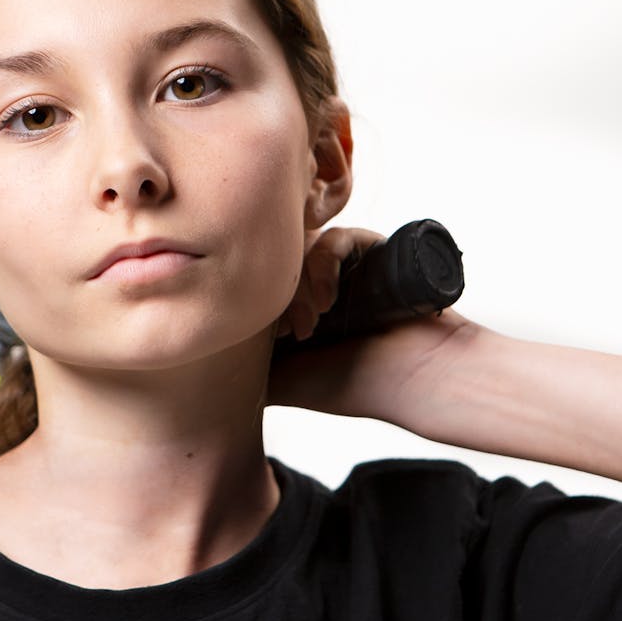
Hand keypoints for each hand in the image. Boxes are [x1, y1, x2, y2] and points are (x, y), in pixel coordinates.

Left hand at [268, 227, 478, 426]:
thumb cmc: (358, 384)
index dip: (254, 307)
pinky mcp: (367, 248)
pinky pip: (333, 236)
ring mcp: (341, 264)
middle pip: (271, 265)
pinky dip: (324, 262)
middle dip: (277, 296)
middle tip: (296, 333)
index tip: (278, 343)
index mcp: (293, 305)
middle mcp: (315, 281)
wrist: (419, 380)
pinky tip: (329, 297)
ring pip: (298, 250)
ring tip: (313, 322)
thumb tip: (201, 369)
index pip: (253, 287)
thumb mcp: (287, 382)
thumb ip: (248, 370)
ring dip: (300, 284)